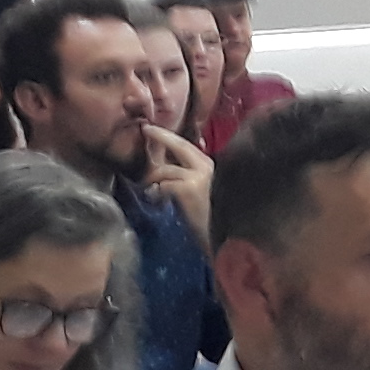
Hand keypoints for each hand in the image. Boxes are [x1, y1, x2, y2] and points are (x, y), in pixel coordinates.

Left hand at [137, 126, 216, 246]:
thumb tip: (166, 166)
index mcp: (212, 168)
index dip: (169, 136)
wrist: (224, 241)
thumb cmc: (213, 222)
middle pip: (179, 145)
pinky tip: (156, 201)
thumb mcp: (204, 193)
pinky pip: (163, 185)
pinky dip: (155, 193)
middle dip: (160, 136)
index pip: (187, 146)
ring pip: (165, 170)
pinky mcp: (187, 190)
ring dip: (153, 180)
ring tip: (150, 192)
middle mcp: (207, 168)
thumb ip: (190, 177)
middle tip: (145, 129)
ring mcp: (197, 178)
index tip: (153, 128)